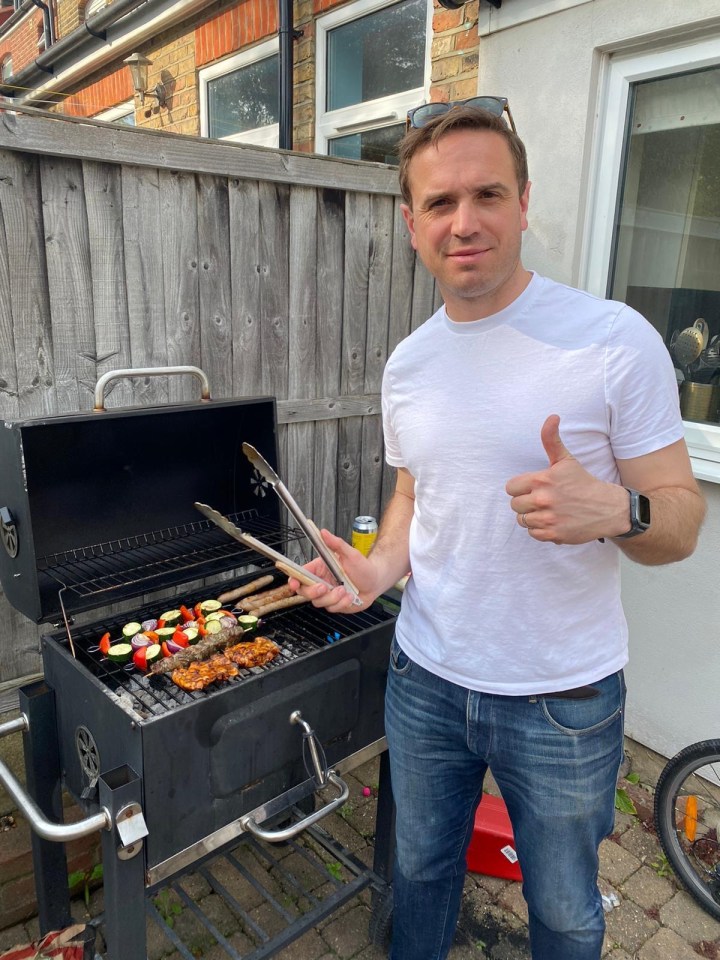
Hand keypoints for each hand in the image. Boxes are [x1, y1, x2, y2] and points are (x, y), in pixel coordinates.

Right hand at [288, 529, 379, 612]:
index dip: (294, 580)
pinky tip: (350, 596)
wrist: (376, 580)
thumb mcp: (350, 553)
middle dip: (314, 591)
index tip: (295, 583)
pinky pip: (332, 609)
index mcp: (320, 568)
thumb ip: (336, 544)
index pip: (300, 575)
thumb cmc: (363, 566)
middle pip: (305, 592)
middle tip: (325, 587)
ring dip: (333, 597)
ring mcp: (328, 595)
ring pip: (319, 602)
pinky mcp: (335, 604)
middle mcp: (321, 582)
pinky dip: (341, 603)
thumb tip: (323, 532)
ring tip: (345, 590)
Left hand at [505, 414, 627, 543]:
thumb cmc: (583, 482)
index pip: (511, 488)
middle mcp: (542, 500)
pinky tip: (553, 521)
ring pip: (522, 520)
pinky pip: (533, 533)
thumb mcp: (566, 460)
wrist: (607, 508)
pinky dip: (541, 530)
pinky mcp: (553, 534)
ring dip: (532, 516)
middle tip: (543, 499)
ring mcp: (548, 518)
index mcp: (541, 480)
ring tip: (548, 510)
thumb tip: (552, 417)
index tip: (535, 488)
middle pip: (514, 505)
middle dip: (526, 502)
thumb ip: (551, 439)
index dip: (521, 488)